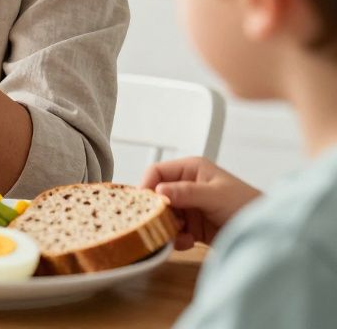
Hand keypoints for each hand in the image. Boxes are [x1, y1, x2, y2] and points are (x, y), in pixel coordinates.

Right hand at [141, 156, 260, 248]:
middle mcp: (186, 186)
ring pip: (162, 216)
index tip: (144, 204)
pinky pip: (173, 232)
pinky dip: (176, 239)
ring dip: (166, 227)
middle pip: (156, 197)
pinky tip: (187, 242)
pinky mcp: (192, 227)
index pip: (156, 172)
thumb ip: (186, 192)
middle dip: (157, 212)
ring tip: (177, 235)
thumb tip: (158, 191)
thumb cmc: (248, 205)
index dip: (147, 186)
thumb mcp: (216, 195)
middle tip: (160, 224)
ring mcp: (189, 207)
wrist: (268, 232)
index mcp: (191, 170)